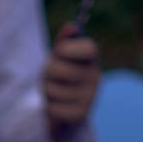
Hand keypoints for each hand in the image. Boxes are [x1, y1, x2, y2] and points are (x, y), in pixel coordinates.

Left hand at [43, 23, 99, 141]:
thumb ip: (63, 42)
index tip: (59, 51)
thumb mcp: (59, 58)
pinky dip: (49, 107)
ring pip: (52, 90)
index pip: (89, 48)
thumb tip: (71, 26)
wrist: (65, 114)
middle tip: (51, 77)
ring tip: (54, 92)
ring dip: (46, 91)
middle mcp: (95, 77)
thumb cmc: (60, 79)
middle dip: (47, 73)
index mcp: (91, 59)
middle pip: (58, 69)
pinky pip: (53, 108)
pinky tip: (57, 107)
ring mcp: (90, 97)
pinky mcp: (80, 115)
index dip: (68, 49)